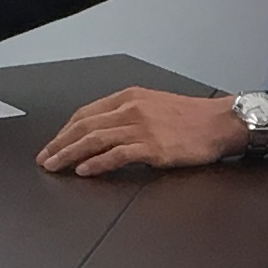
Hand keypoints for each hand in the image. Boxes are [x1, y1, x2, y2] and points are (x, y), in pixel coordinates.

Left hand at [33, 87, 251, 175]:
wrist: (222, 122)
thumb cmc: (194, 118)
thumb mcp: (156, 105)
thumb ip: (130, 114)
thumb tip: (106, 131)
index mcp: (130, 97)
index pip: (87, 113)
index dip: (66, 130)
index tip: (54, 143)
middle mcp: (132, 109)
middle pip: (84, 126)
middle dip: (60, 143)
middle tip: (45, 159)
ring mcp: (141, 127)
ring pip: (94, 139)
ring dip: (70, 154)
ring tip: (55, 166)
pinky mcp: (152, 146)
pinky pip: (116, 155)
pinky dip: (96, 163)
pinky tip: (84, 170)